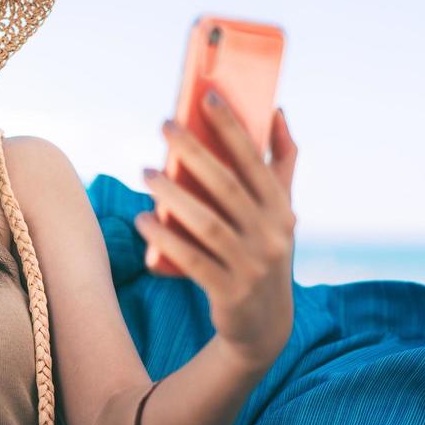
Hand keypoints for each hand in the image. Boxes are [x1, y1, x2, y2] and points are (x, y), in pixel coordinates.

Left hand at [134, 92, 299, 372]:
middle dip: (194, 152)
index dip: (233, 128)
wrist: (265, 327)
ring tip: (145, 172)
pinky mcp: (229, 291)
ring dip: (172, 195)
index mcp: (282, 209)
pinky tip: (142, 220)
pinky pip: (191, 259)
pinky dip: (165, 239)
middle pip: (226, 186)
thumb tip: (278, 111)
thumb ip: (280, 164)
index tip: (207, 97)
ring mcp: (252, 265)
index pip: (256, 161)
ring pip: (206, 222)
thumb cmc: (262, 252)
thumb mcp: (279, 212)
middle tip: (165, 125)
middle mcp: (272, 235)